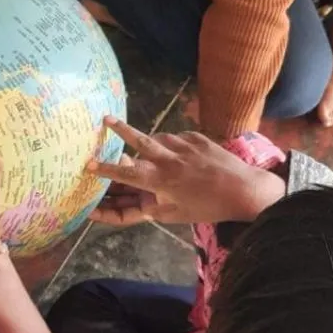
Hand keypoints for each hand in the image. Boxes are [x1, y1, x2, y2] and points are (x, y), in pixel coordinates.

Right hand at [86, 117, 286, 224]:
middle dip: (120, 129)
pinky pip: (179, 139)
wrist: (244, 190)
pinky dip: (174, 145)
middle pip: (138, 140)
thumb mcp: (175, 215)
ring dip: (152, 142)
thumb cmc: (208, 208)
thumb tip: (140, 201)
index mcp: (159, 179)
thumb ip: (153, 207)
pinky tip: (181, 154)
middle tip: (106, 117)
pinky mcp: (198, 138)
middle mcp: (167, 158)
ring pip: (159, 138)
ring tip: (152, 149)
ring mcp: (183, 145)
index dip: (104, 169)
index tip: (88, 164)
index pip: (124, 173)